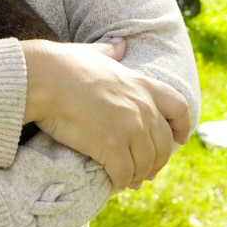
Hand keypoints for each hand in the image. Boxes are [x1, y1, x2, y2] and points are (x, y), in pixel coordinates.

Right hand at [21, 37, 189, 189]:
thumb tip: (120, 44)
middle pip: (164, 144)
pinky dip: (121, 180)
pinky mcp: (112, 146)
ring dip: (139, 174)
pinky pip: (125, 173)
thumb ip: (111, 51)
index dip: (183, 127)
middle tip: (146, 170)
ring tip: (129, 179)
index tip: (180, 139)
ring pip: (147, 164)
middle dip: (157, 160)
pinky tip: (115, 182)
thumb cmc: (64, 64)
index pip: (179, 108)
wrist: (44, 78)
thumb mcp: (94, 53)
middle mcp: (143, 108)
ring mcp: (130, 128)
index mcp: (142, 84)